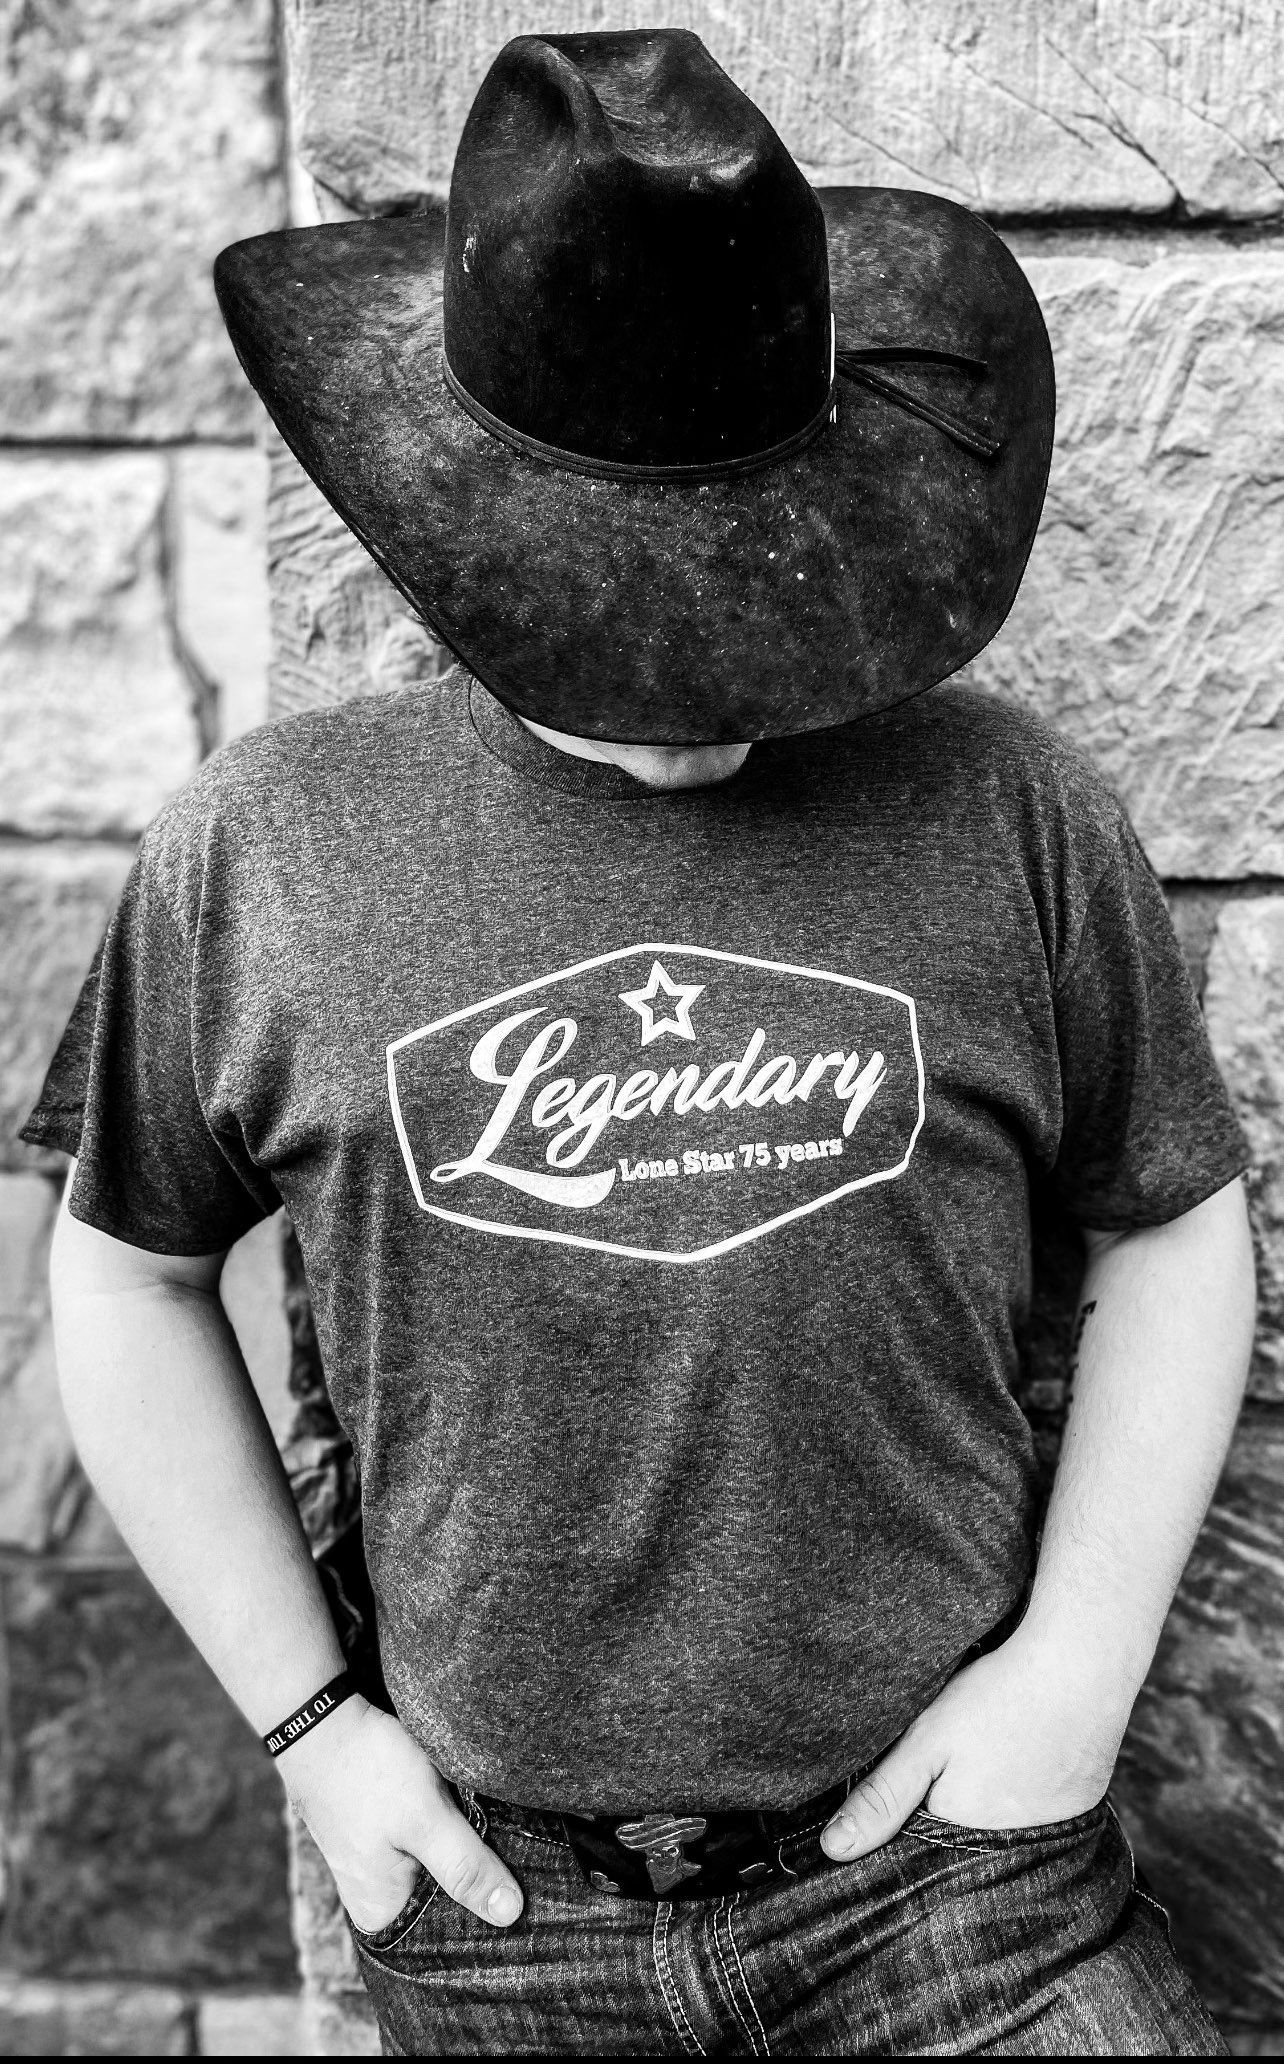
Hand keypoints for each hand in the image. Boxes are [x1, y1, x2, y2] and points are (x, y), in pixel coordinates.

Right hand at [277, 1696, 523, 1930]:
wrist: (318, 1715)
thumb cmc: (367, 1770)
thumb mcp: (425, 1819)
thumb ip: (466, 1868)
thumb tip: (510, 1914)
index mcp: (380, 1913)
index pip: (448, 1936)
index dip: (487, 1915)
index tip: (522, 1894)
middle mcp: (374, 1897)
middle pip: (445, 1902)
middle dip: (477, 1878)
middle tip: (514, 1853)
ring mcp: (375, 1863)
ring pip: (438, 1868)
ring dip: (464, 1849)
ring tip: (488, 1827)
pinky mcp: (380, 1831)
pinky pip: (425, 1844)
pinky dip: (447, 1830)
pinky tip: (464, 1811)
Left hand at [820, 1631, 1132, 1860]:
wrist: (1082, 1667)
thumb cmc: (999, 1700)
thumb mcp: (927, 1742)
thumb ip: (882, 1799)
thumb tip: (833, 1850)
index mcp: (967, 1839)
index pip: (923, 1850)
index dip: (908, 1817)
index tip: (910, 1779)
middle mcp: (1015, 1853)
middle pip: (962, 1839)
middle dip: (946, 1809)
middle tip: (957, 1757)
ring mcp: (1054, 1834)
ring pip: (1000, 1828)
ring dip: (989, 1801)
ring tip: (991, 1753)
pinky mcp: (1081, 1810)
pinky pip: (1037, 1815)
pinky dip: (1024, 1792)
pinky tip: (1020, 1754)